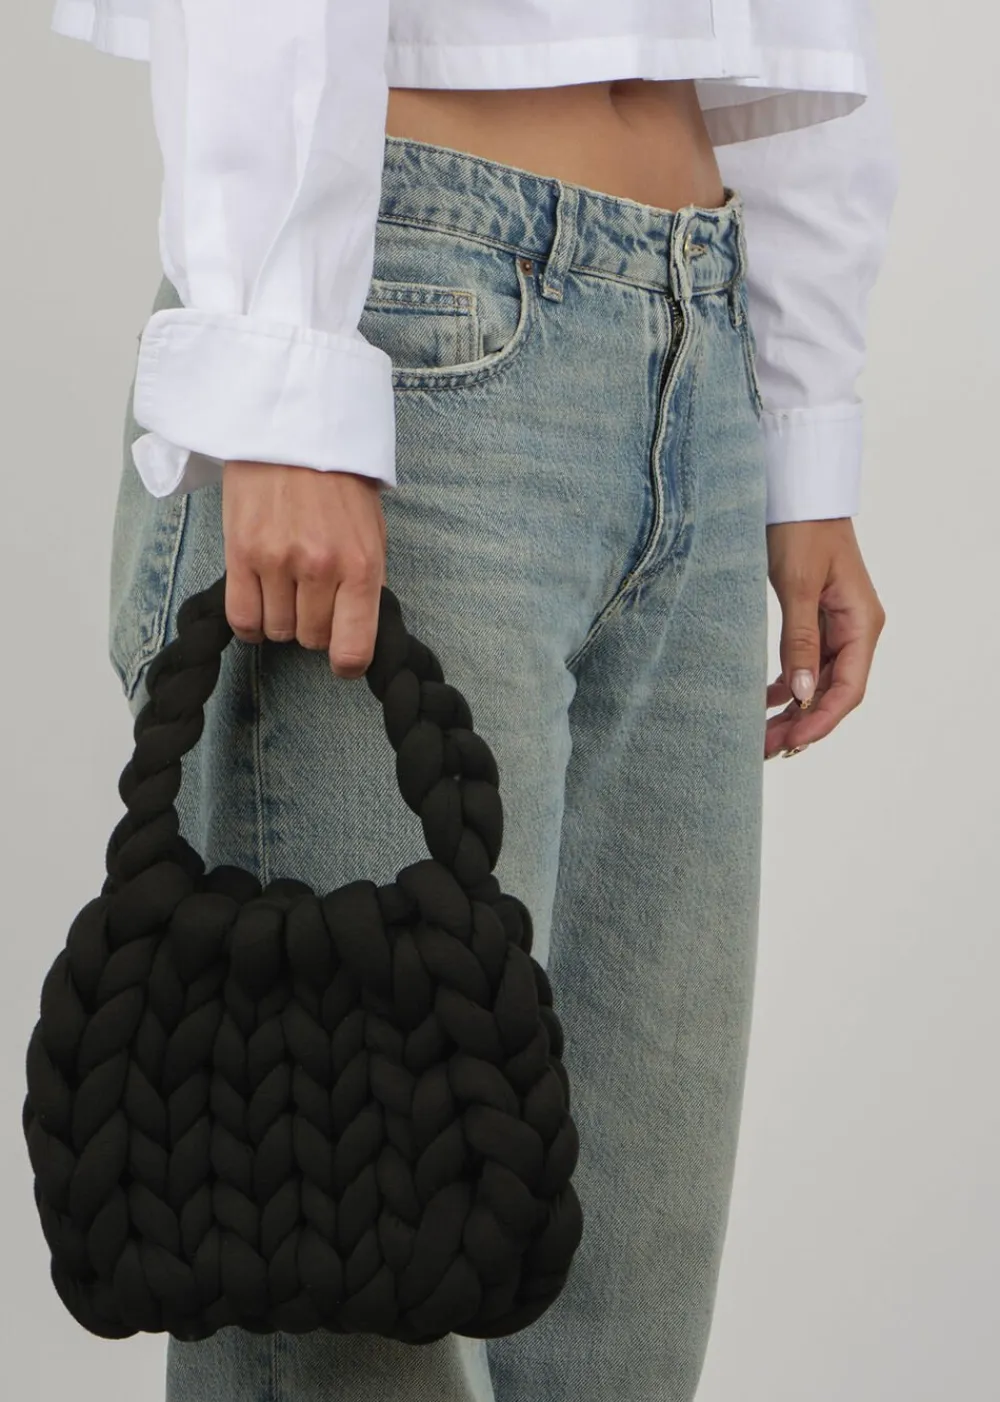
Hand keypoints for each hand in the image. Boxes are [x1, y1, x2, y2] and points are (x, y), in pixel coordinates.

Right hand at [221, 460, 386, 677]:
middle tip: (312, 596)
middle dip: (313, 626)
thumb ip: (364, 583)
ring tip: (285, 586)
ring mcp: (278, 562)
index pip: (354, 648)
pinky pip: (242, 619)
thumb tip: (356, 630)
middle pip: (312, 640)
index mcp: (361, 566)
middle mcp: (320, 568)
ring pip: (277, 631)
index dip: (348, 663)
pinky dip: (250, 622)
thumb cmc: (337, 482)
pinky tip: (259, 602)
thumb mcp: (371, 532)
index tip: (343, 661)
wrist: (293, 428)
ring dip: (280, 618)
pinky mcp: (241, 553)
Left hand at [765, 518, 884, 758]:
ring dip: (793, 709)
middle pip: (834, 691)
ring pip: (819, 681)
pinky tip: (766, 700)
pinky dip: (788, 685)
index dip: (820, 720)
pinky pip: (807, 663)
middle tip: (765, 748)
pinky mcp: (817, 619)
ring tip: (762, 735)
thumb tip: (801, 694)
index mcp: (861, 623)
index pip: (848, 689)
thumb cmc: (800, 529)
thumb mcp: (797, 585)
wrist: (797, 491)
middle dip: (802, 723)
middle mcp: (855, 629)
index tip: (791, 742)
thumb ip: (799, 640)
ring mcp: (837, 625)